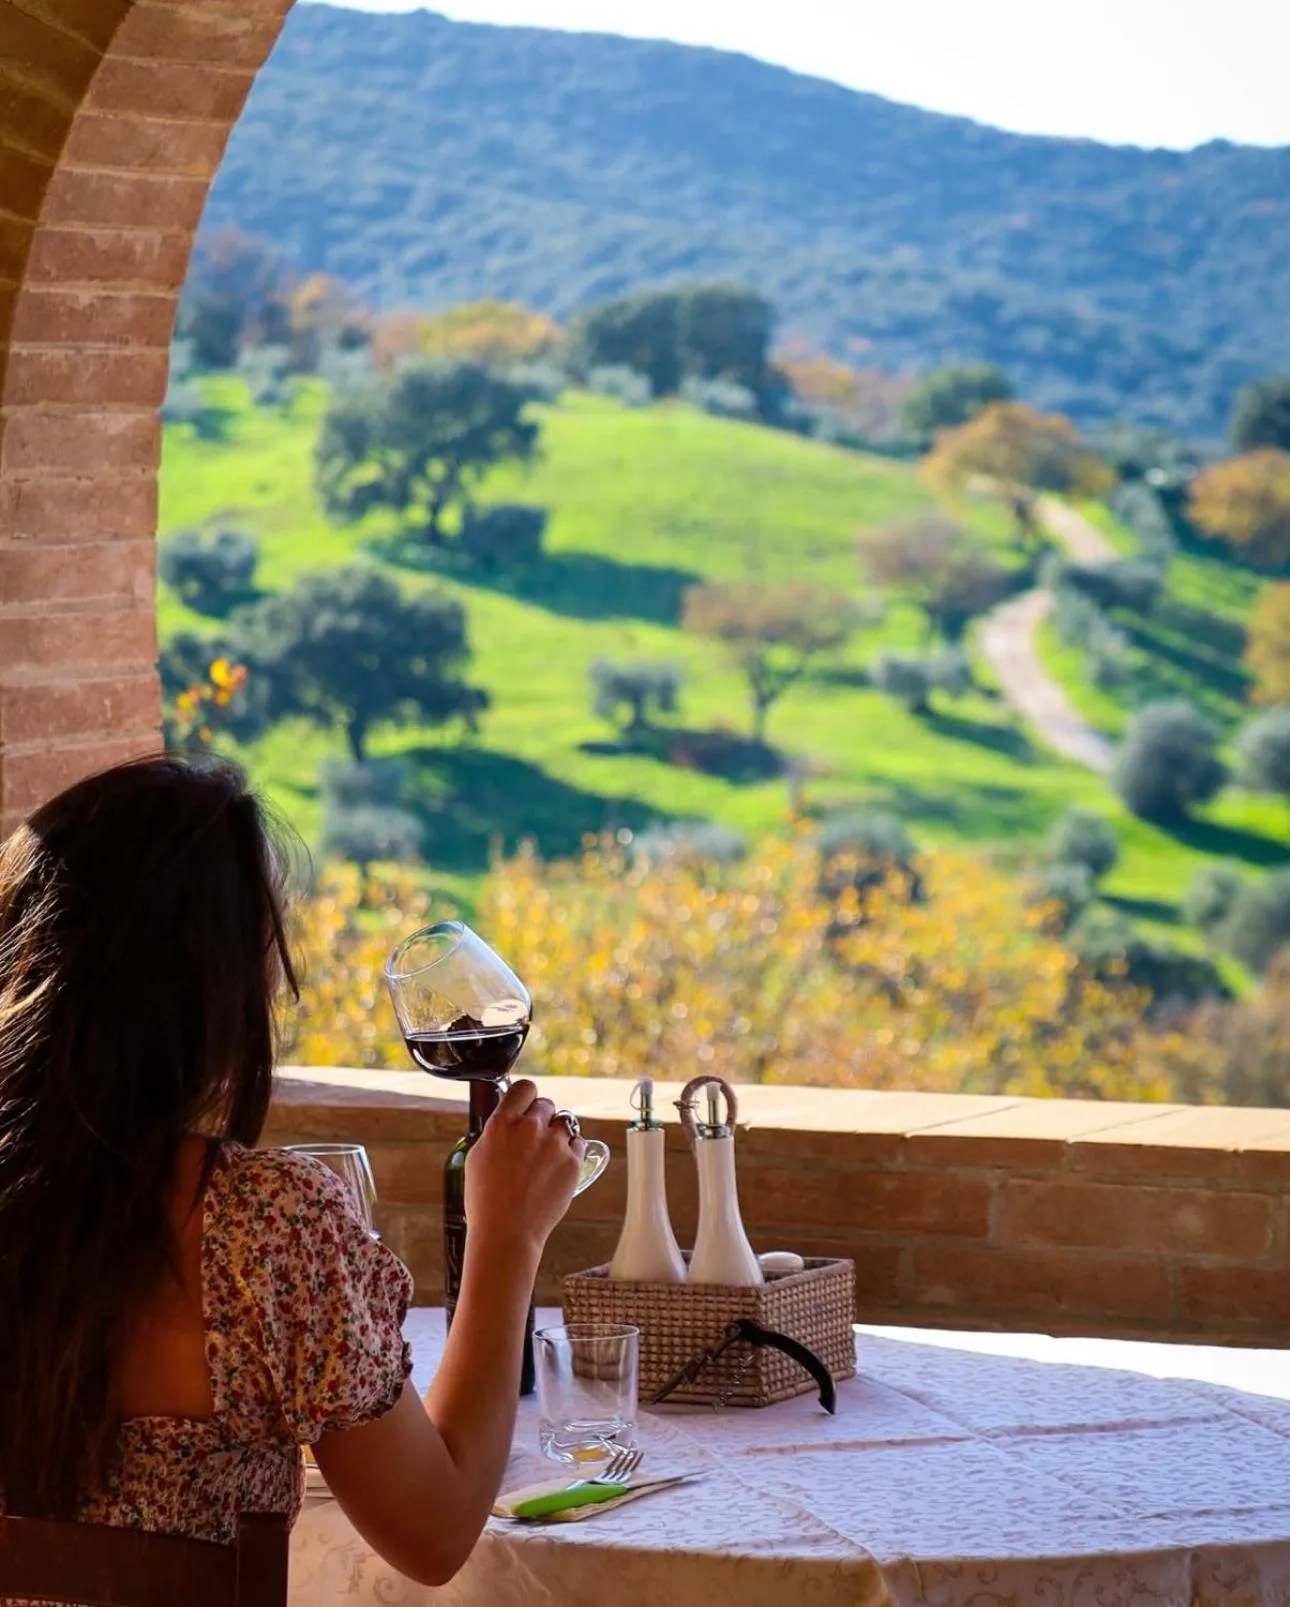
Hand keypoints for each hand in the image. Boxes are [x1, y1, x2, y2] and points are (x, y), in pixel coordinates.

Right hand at [465, 1080, 582, 1257]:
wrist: (507, 1231)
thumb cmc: (487, 1200)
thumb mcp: (478, 1157)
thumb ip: (496, 1132)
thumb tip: (507, 1120)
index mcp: (502, 1123)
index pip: (524, 1088)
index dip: (527, 1096)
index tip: (528, 1105)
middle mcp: (529, 1127)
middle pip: (546, 1104)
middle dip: (542, 1118)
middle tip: (536, 1140)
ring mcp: (553, 1143)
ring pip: (565, 1122)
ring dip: (558, 1133)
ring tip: (548, 1155)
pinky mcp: (572, 1161)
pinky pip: (579, 1142)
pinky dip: (572, 1150)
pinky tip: (559, 1165)